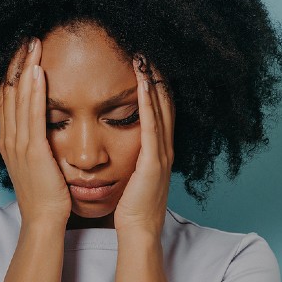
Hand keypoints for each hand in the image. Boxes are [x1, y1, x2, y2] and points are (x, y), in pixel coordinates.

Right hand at [0, 38, 71, 228]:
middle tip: (26, 38)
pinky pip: (33, 114)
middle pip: (9, 92)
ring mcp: (18, 144)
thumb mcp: (37, 165)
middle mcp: (9, 139)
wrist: (43, 221)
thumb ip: (36, 145)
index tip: (22, 52)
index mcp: (9, 142)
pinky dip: (34, 91)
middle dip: (17, 64)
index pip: (7, 99)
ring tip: (33, 44)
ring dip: (25, 69)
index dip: (13, 74)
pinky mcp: (32, 150)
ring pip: (18, 98)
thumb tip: (43, 130)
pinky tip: (39, 72)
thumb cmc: (46, 197)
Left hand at [114, 56, 174, 236]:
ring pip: (161, 110)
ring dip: (154, 83)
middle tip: (149, 50)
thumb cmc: (131, 205)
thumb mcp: (133, 173)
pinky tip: (144, 85)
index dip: (155, 85)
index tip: (145, 62)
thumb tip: (117, 139)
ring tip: (146, 58)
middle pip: (165, 103)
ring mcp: (161, 154)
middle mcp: (164, 148)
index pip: (159, 109)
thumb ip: (132, 155)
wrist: (138, 230)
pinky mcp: (153, 162)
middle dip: (158, 77)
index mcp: (158, 150)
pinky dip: (149, 104)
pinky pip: (151, 126)